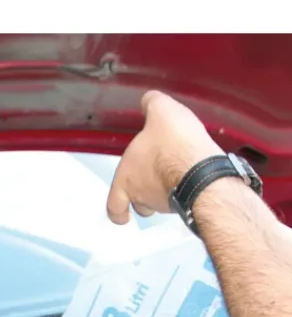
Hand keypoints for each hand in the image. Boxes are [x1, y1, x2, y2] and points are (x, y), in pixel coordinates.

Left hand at [107, 90, 223, 224]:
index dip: (117, 211)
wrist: (202, 168)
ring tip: (173, 179)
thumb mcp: (161, 111)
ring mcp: (165, 203)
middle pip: (139, 205)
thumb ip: (152, 104)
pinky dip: (184, 193)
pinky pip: (182, 202)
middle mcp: (143, 195)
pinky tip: (192, 179)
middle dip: (143, 199)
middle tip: (150, 188)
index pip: (114, 205)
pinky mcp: (187, 204)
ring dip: (163, 196)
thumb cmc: (174, 145)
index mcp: (127, 178)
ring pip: (159, 206)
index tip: (121, 216)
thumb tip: (148, 99)